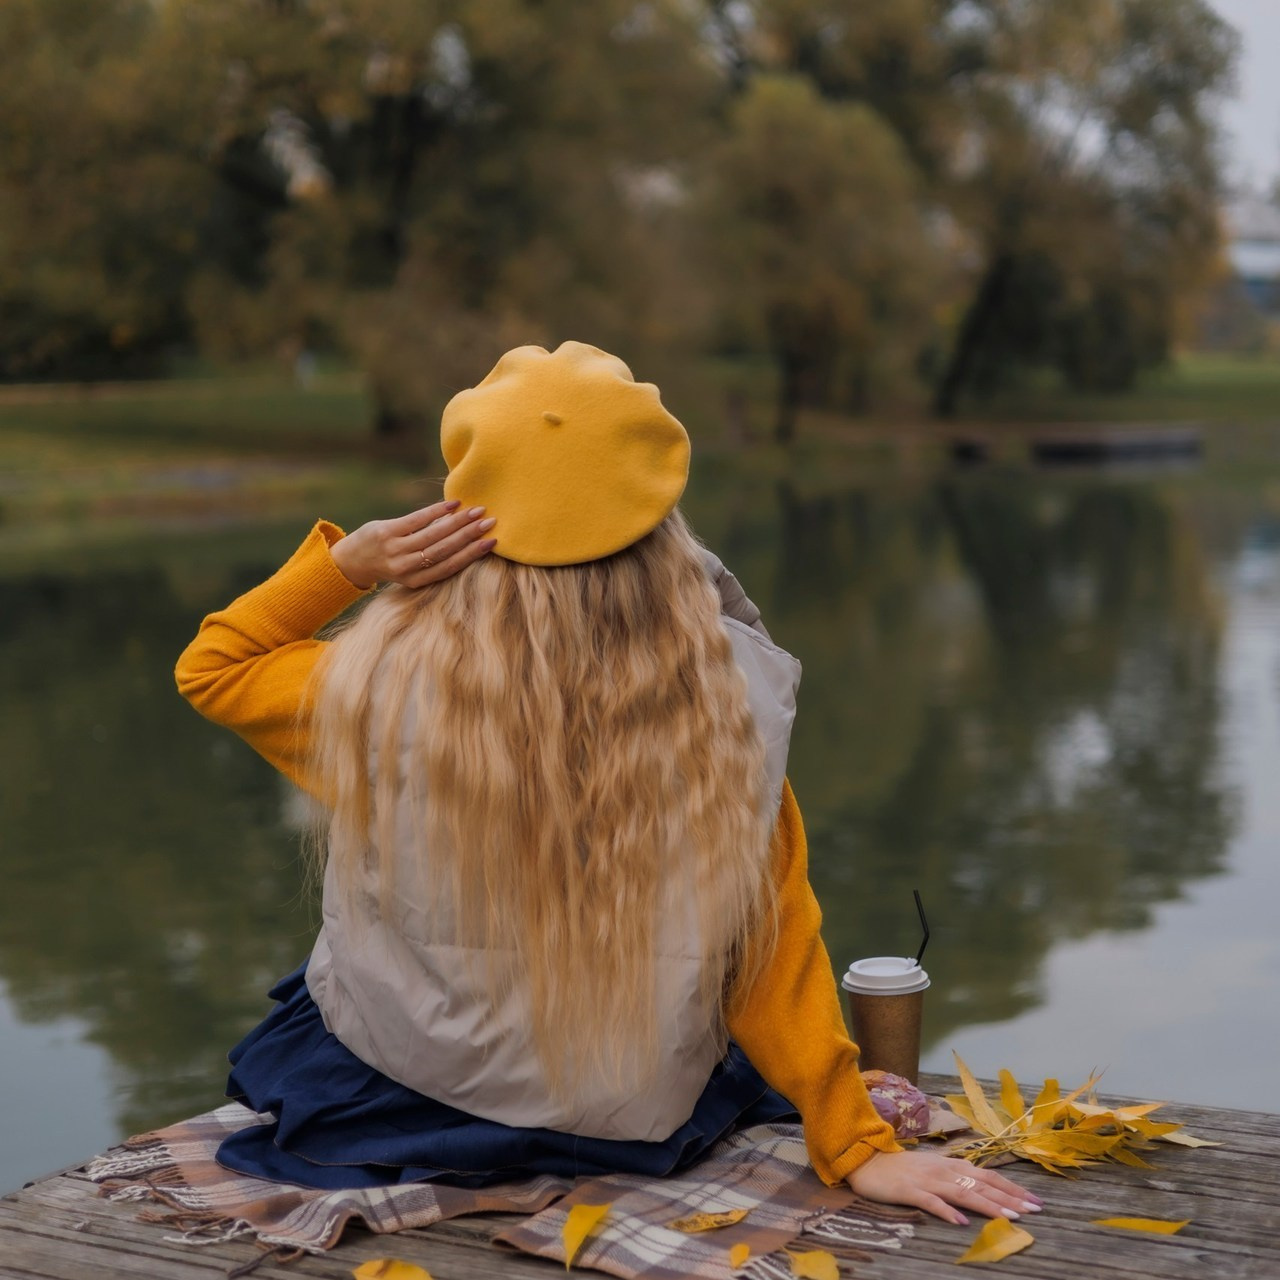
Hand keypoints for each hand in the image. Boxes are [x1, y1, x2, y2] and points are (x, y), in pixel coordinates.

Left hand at [331, 499, 496, 589]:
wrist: (352, 561)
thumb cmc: (390, 562)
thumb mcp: (410, 568)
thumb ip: (433, 558)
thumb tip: (466, 539)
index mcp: (416, 580)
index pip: (450, 566)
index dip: (472, 554)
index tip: (492, 542)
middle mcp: (406, 567)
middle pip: (444, 550)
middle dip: (470, 535)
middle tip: (490, 522)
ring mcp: (395, 549)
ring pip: (433, 535)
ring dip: (458, 522)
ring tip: (476, 511)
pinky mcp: (386, 532)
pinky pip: (416, 520)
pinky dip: (436, 511)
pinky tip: (452, 504)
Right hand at [847, 1150, 1041, 1225]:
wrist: (866, 1159)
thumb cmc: (900, 1167)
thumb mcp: (932, 1167)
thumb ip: (955, 1176)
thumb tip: (981, 1187)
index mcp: (950, 1164)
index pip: (987, 1175)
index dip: (1012, 1188)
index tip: (1034, 1200)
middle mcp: (943, 1170)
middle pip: (982, 1183)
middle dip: (1010, 1197)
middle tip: (1034, 1209)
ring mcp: (927, 1179)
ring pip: (963, 1192)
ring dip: (988, 1204)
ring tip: (1010, 1217)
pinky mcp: (909, 1190)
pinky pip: (931, 1201)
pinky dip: (947, 1211)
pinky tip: (961, 1222)